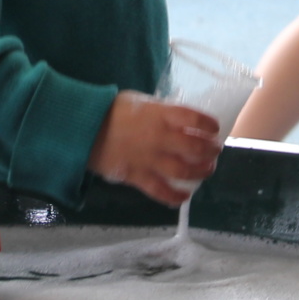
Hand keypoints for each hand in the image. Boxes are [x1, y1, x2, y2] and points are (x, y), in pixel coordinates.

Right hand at [87, 90, 222, 205]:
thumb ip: (160, 111)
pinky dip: (176, 196)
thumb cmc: (110, 111)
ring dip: (201, 172)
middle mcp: (159, 137)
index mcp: (160, 114)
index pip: (195, 118)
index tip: (215, 128)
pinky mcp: (137, 177)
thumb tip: (178, 120)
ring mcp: (149, 159)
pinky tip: (185, 196)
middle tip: (215, 150)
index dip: (209, 124)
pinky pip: (161, 191)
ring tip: (208, 169)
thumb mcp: (140, 102)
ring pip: (183, 170)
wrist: (83, 129)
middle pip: (195, 147)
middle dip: (210, 150)